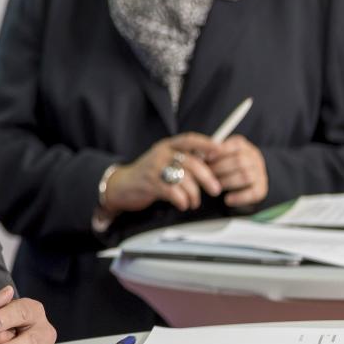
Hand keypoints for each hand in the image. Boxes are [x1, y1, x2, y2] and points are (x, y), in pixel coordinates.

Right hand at [102, 134, 222, 214]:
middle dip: (207, 178)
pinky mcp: (150, 182)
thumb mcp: (164, 161)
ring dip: (194, 194)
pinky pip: (173, 192)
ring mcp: (154, 167)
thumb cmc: (148, 175)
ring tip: (193, 201)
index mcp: (167, 146)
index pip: (190, 139)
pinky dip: (182, 200)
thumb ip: (183, 161)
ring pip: (184, 179)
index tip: (220, 151)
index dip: (206, 143)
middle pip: (192, 162)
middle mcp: (161, 153)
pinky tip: (182, 203)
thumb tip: (211, 166)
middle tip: (215, 189)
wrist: (122, 185)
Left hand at [204, 134, 267, 206]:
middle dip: (220, 168)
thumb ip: (211, 153)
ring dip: (227, 182)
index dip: (220, 151)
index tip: (206, 158)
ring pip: (245, 176)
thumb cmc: (225, 163)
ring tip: (214, 186)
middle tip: (206, 175)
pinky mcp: (262, 189)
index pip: (236, 144)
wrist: (246, 178)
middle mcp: (254, 158)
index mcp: (243, 146)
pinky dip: (239, 197)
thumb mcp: (220, 154)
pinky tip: (227, 200)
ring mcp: (260, 173)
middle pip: (239, 161)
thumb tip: (198, 157)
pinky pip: (254, 193)